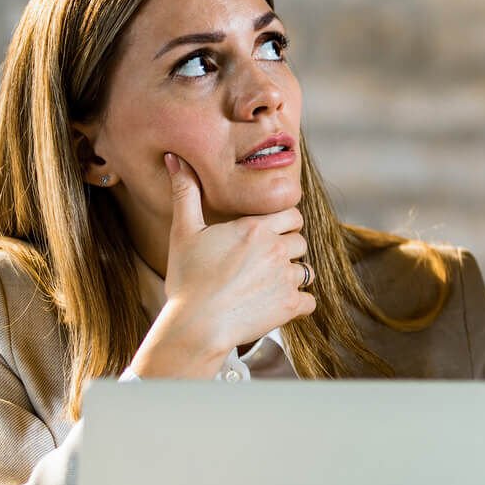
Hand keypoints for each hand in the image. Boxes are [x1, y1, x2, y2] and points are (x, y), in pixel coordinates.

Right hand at [128, 153, 314, 378]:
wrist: (194, 326)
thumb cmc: (187, 280)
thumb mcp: (183, 233)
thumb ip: (185, 193)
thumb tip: (174, 158)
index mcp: (257, 228)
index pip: (293, 215)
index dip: (283, 224)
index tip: (266, 236)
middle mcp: (277, 249)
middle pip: (300, 241)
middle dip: (287, 249)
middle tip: (263, 262)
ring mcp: (286, 278)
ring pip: (306, 270)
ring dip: (291, 276)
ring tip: (265, 284)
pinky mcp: (290, 306)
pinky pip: (309, 301)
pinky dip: (297, 304)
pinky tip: (274, 304)